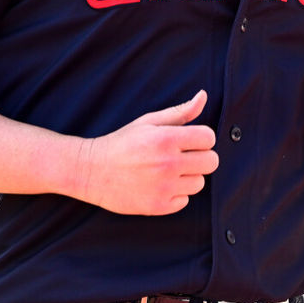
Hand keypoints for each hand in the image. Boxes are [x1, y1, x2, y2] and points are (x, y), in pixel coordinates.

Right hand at [75, 90, 218, 214]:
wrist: (92, 171)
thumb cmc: (123, 143)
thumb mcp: (149, 122)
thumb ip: (180, 112)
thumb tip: (203, 96)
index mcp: (166, 139)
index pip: (208, 138)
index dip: (202, 138)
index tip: (190, 140)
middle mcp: (167, 164)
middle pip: (211, 162)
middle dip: (201, 157)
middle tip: (183, 156)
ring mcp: (163, 187)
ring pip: (200, 183)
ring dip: (189, 177)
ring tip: (169, 171)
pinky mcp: (157, 207)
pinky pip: (185, 201)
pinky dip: (176, 194)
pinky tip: (160, 185)